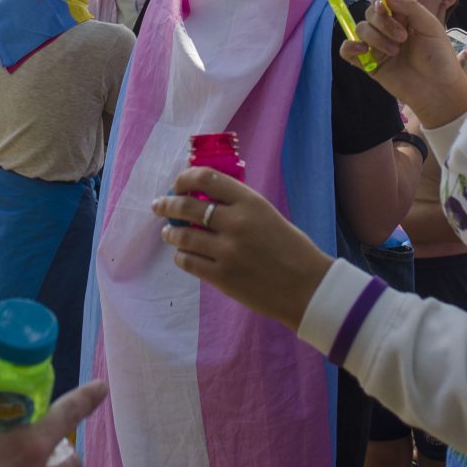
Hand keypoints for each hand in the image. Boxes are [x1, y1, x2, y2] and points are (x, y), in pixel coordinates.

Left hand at [152, 168, 332, 329]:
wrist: (307, 287)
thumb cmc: (292, 249)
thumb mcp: (268, 215)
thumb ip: (239, 206)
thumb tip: (204, 198)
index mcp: (250, 202)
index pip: (206, 178)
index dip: (185, 178)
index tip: (178, 183)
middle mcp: (235, 223)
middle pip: (186, 206)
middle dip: (167, 204)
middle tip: (159, 205)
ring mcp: (226, 251)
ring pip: (182, 236)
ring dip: (170, 233)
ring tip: (168, 233)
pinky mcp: (222, 277)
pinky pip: (188, 262)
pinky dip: (181, 256)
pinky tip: (182, 255)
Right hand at [347, 0, 466, 127]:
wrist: (439, 89)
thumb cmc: (439, 57)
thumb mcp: (430, 26)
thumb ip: (410, 6)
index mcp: (403, 16)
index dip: (379, 1)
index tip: (386, 9)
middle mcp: (387, 28)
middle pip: (370, 14)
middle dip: (383, 23)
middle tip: (403, 38)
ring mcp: (377, 46)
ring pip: (360, 29)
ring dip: (376, 38)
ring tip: (395, 52)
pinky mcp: (369, 64)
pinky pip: (347, 51)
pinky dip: (349, 47)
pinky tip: (364, 50)